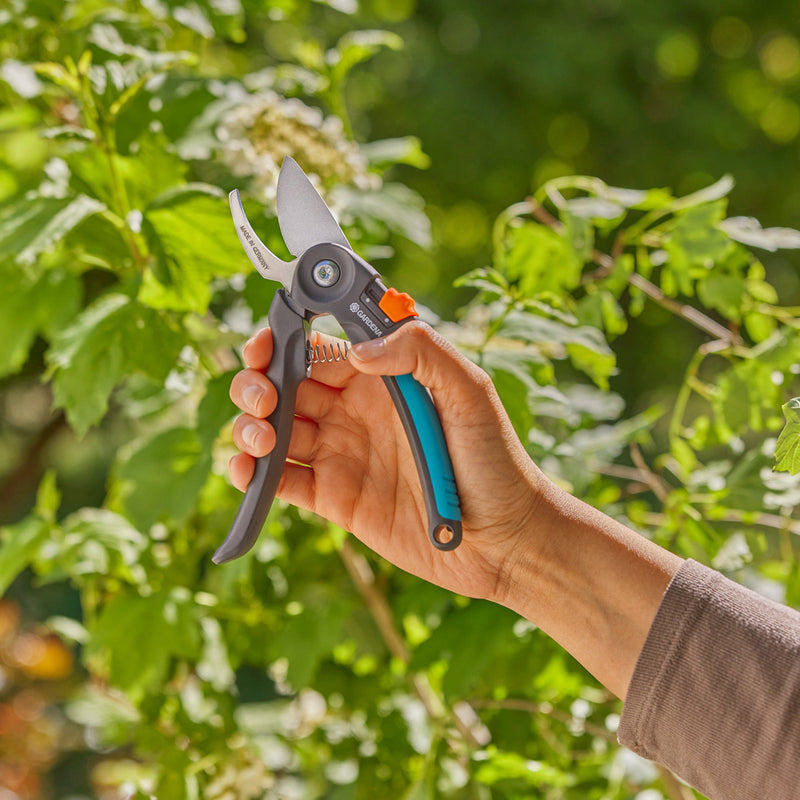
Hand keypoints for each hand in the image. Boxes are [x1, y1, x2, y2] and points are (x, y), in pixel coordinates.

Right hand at [229, 321, 682, 696]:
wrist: (504, 540)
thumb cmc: (496, 460)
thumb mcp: (471, 393)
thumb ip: (422, 354)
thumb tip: (359, 350)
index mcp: (383, 380)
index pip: (319, 348)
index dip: (283, 341)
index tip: (264, 345)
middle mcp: (354, 412)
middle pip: (285, 385)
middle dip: (258, 382)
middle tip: (262, 398)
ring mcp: (341, 455)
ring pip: (275, 430)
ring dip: (250, 426)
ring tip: (262, 437)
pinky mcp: (334, 499)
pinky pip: (282, 480)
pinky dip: (254, 473)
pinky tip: (248, 470)